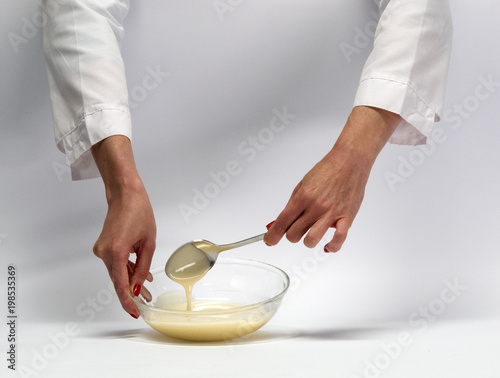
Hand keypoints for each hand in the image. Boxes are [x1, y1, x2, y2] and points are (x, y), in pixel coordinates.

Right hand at [91, 136, 155, 317]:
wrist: (125, 195)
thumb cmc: (139, 213)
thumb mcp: (148, 243)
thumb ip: (142, 267)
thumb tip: (137, 287)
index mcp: (116, 252)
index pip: (121, 285)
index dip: (127, 302)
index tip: (134, 313)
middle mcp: (104, 253)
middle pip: (118, 280)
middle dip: (132, 293)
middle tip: (145, 303)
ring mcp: (101, 250)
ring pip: (117, 273)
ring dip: (130, 282)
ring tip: (146, 292)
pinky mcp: (103, 247)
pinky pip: (115, 264)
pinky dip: (126, 270)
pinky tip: (138, 278)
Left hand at [264, 106, 400, 251]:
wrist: (349, 161)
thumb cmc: (327, 170)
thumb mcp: (303, 184)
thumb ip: (292, 204)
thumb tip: (280, 221)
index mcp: (303, 196)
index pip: (282, 222)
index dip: (273, 235)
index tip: (269, 240)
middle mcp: (315, 206)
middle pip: (294, 234)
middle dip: (290, 235)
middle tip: (294, 230)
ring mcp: (331, 213)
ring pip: (311, 240)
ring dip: (307, 241)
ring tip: (310, 234)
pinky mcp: (347, 217)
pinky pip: (339, 239)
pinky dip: (332, 246)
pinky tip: (327, 246)